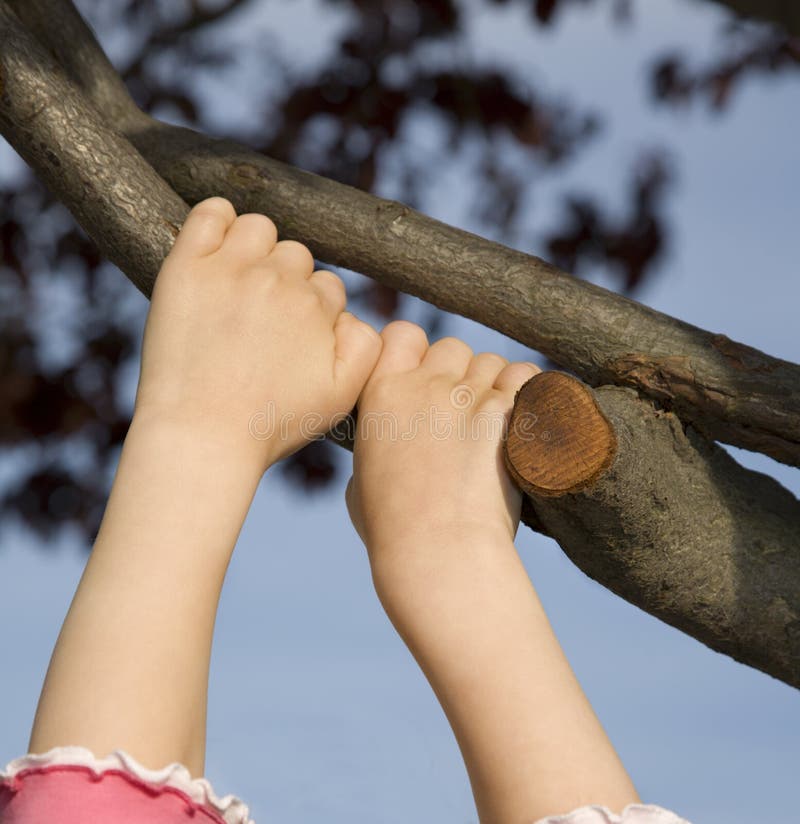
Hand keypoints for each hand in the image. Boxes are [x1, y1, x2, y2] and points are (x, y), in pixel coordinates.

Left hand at [134, 196, 381, 469]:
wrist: (203, 436)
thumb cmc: (272, 423)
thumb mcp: (342, 396)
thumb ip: (367, 347)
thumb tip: (348, 312)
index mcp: (319, 305)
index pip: (326, 287)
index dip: (310, 313)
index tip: (287, 341)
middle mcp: (280, 279)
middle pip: (295, 256)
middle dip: (286, 282)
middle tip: (260, 323)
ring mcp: (232, 269)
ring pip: (259, 229)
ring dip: (256, 248)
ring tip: (238, 286)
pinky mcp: (187, 268)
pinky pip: (210, 213)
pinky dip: (217, 218)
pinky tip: (215, 243)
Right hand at [346, 320, 539, 561]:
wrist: (437, 551)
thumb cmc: (393, 528)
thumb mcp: (361, 479)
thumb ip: (377, 444)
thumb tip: (389, 444)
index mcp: (381, 392)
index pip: (402, 333)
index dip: (418, 352)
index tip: (425, 377)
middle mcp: (424, 384)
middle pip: (451, 347)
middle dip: (459, 373)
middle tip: (464, 412)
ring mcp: (467, 396)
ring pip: (491, 362)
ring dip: (495, 386)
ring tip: (495, 427)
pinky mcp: (507, 412)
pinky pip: (527, 377)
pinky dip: (529, 393)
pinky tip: (524, 420)